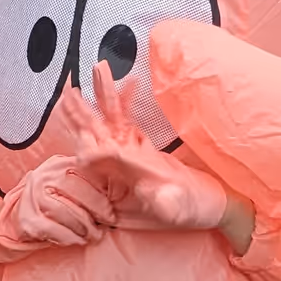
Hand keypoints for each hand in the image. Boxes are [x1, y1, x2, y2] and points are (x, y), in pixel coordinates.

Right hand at [0, 152, 117, 263]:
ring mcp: (32, 197)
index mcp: (57, 165)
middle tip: (106, 225)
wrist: (10, 222)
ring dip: (85, 228)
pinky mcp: (27, 219)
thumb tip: (118, 195)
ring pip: (67, 212)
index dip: (102, 194)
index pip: (85, 175)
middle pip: (77, 191)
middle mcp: (43, 177)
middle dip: (97, 211)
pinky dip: (69, 237)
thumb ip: (87, 186)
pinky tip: (77, 241)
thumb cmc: (48, 206)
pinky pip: (54, 229)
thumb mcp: (66, 188)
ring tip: (93, 236)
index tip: (112, 211)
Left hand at [65, 69, 229, 233]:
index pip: (97, 154)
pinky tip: (130, 82)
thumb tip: (149, 194)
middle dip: (82, 110)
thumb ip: (164, 203)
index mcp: (124, 179)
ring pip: (112, 122)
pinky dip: (128, 102)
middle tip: (69, 87)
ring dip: (104, 96)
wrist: (210, 207)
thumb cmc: (194, 212)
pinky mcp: (144, 149)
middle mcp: (122, 165)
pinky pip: (130, 121)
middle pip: (96, 133)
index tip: (70, 111)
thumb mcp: (178, 210)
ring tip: (98, 68)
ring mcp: (132, 155)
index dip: (83, 133)